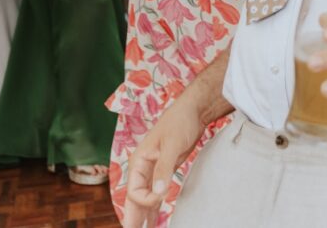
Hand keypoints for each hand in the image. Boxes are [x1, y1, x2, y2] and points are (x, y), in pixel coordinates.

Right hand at [122, 98, 203, 227]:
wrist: (193, 110)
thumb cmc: (179, 122)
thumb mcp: (172, 144)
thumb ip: (164, 168)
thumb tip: (158, 192)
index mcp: (138, 161)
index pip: (134, 190)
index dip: (146, 198)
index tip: (161, 196)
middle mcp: (142, 168)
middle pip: (134, 198)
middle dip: (133, 217)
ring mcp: (153, 171)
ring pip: (144, 198)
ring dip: (143, 216)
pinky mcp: (165, 171)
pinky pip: (156, 194)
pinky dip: (154, 207)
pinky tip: (154, 221)